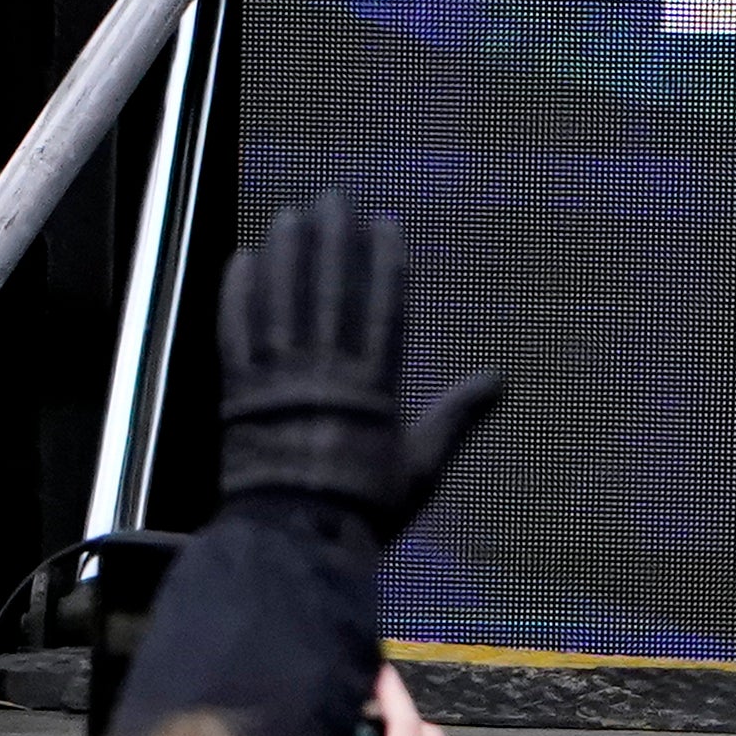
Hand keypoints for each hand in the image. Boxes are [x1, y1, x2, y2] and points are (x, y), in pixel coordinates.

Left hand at [208, 193, 504, 536]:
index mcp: (372, 385)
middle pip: (326, 292)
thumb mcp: (424, 464)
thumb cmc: (366, 504)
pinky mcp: (237, 395)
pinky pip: (234, 334)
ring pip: (279, 303)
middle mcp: (324, 370)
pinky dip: (236, 295)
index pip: (379, 308)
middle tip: (330, 198)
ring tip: (287, 216)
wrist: (296, 536)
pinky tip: (241, 261)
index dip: (382, 262)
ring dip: (284, 255)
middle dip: (330, 241)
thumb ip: (458, 415)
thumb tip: (501, 378)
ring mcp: (276, 379)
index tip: (383, 223)